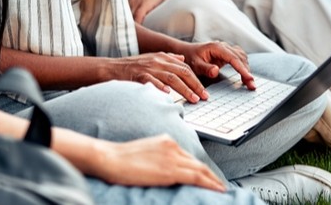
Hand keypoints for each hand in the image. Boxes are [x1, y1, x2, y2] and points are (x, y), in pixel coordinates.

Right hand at [91, 134, 225, 191]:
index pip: (188, 157)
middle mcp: (172, 145)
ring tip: (221, 190)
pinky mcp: (170, 170)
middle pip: (197, 163)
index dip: (200, 169)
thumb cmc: (118, 159)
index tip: (208, 177)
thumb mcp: (143, 154)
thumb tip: (163, 171)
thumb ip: (157, 159)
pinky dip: (209, 184)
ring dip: (213, 181)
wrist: (109, 158)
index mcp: (165, 141)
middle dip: (210, 176)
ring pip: (200, 170)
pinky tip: (217, 190)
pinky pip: (196, 177)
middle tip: (220, 186)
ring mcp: (172, 157)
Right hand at [113, 52, 207, 102]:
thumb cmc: (131, 66)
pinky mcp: (138, 75)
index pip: (185, 67)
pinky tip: (168, 94)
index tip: (203, 91)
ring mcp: (148, 67)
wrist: (110, 67)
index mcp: (162, 57)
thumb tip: (182, 59)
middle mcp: (157, 61)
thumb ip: (168, 58)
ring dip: (184, 89)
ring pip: (171, 77)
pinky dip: (161, 87)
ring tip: (193, 99)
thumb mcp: (151, 58)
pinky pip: (151, 81)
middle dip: (195, 85)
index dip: (196, 80)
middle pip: (182, 72)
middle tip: (203, 97)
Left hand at [182, 41, 254, 91]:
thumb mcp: (195, 64)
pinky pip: (240, 59)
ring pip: (242, 58)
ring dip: (247, 70)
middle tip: (252, 86)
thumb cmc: (190, 58)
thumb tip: (216, 71)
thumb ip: (205, 68)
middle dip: (247, 72)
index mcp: (217, 47)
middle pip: (240, 58)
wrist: (187, 52)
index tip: (249, 78)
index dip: (242, 68)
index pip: (233, 58)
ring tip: (250, 84)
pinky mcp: (228, 54)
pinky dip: (244, 67)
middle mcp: (224, 46)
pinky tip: (245, 77)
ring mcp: (227, 49)